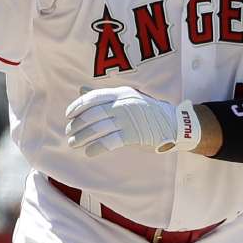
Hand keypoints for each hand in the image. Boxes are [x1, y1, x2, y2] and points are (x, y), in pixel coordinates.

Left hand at [65, 87, 199, 156]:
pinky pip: (109, 142)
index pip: (92, 98)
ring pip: (98, 129)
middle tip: (69, 132)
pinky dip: (96, 148)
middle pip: (92, 115)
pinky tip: (89, 152)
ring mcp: (128, 119)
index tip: (68, 115)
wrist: (174, 123)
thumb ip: (104, 95)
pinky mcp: (133, 135)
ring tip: (74, 143)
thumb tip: (81, 90)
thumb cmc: (146, 111)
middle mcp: (123, 104)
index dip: (77, 106)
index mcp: (120, 93)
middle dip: (77, 125)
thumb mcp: (126, 97)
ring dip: (82, 137)